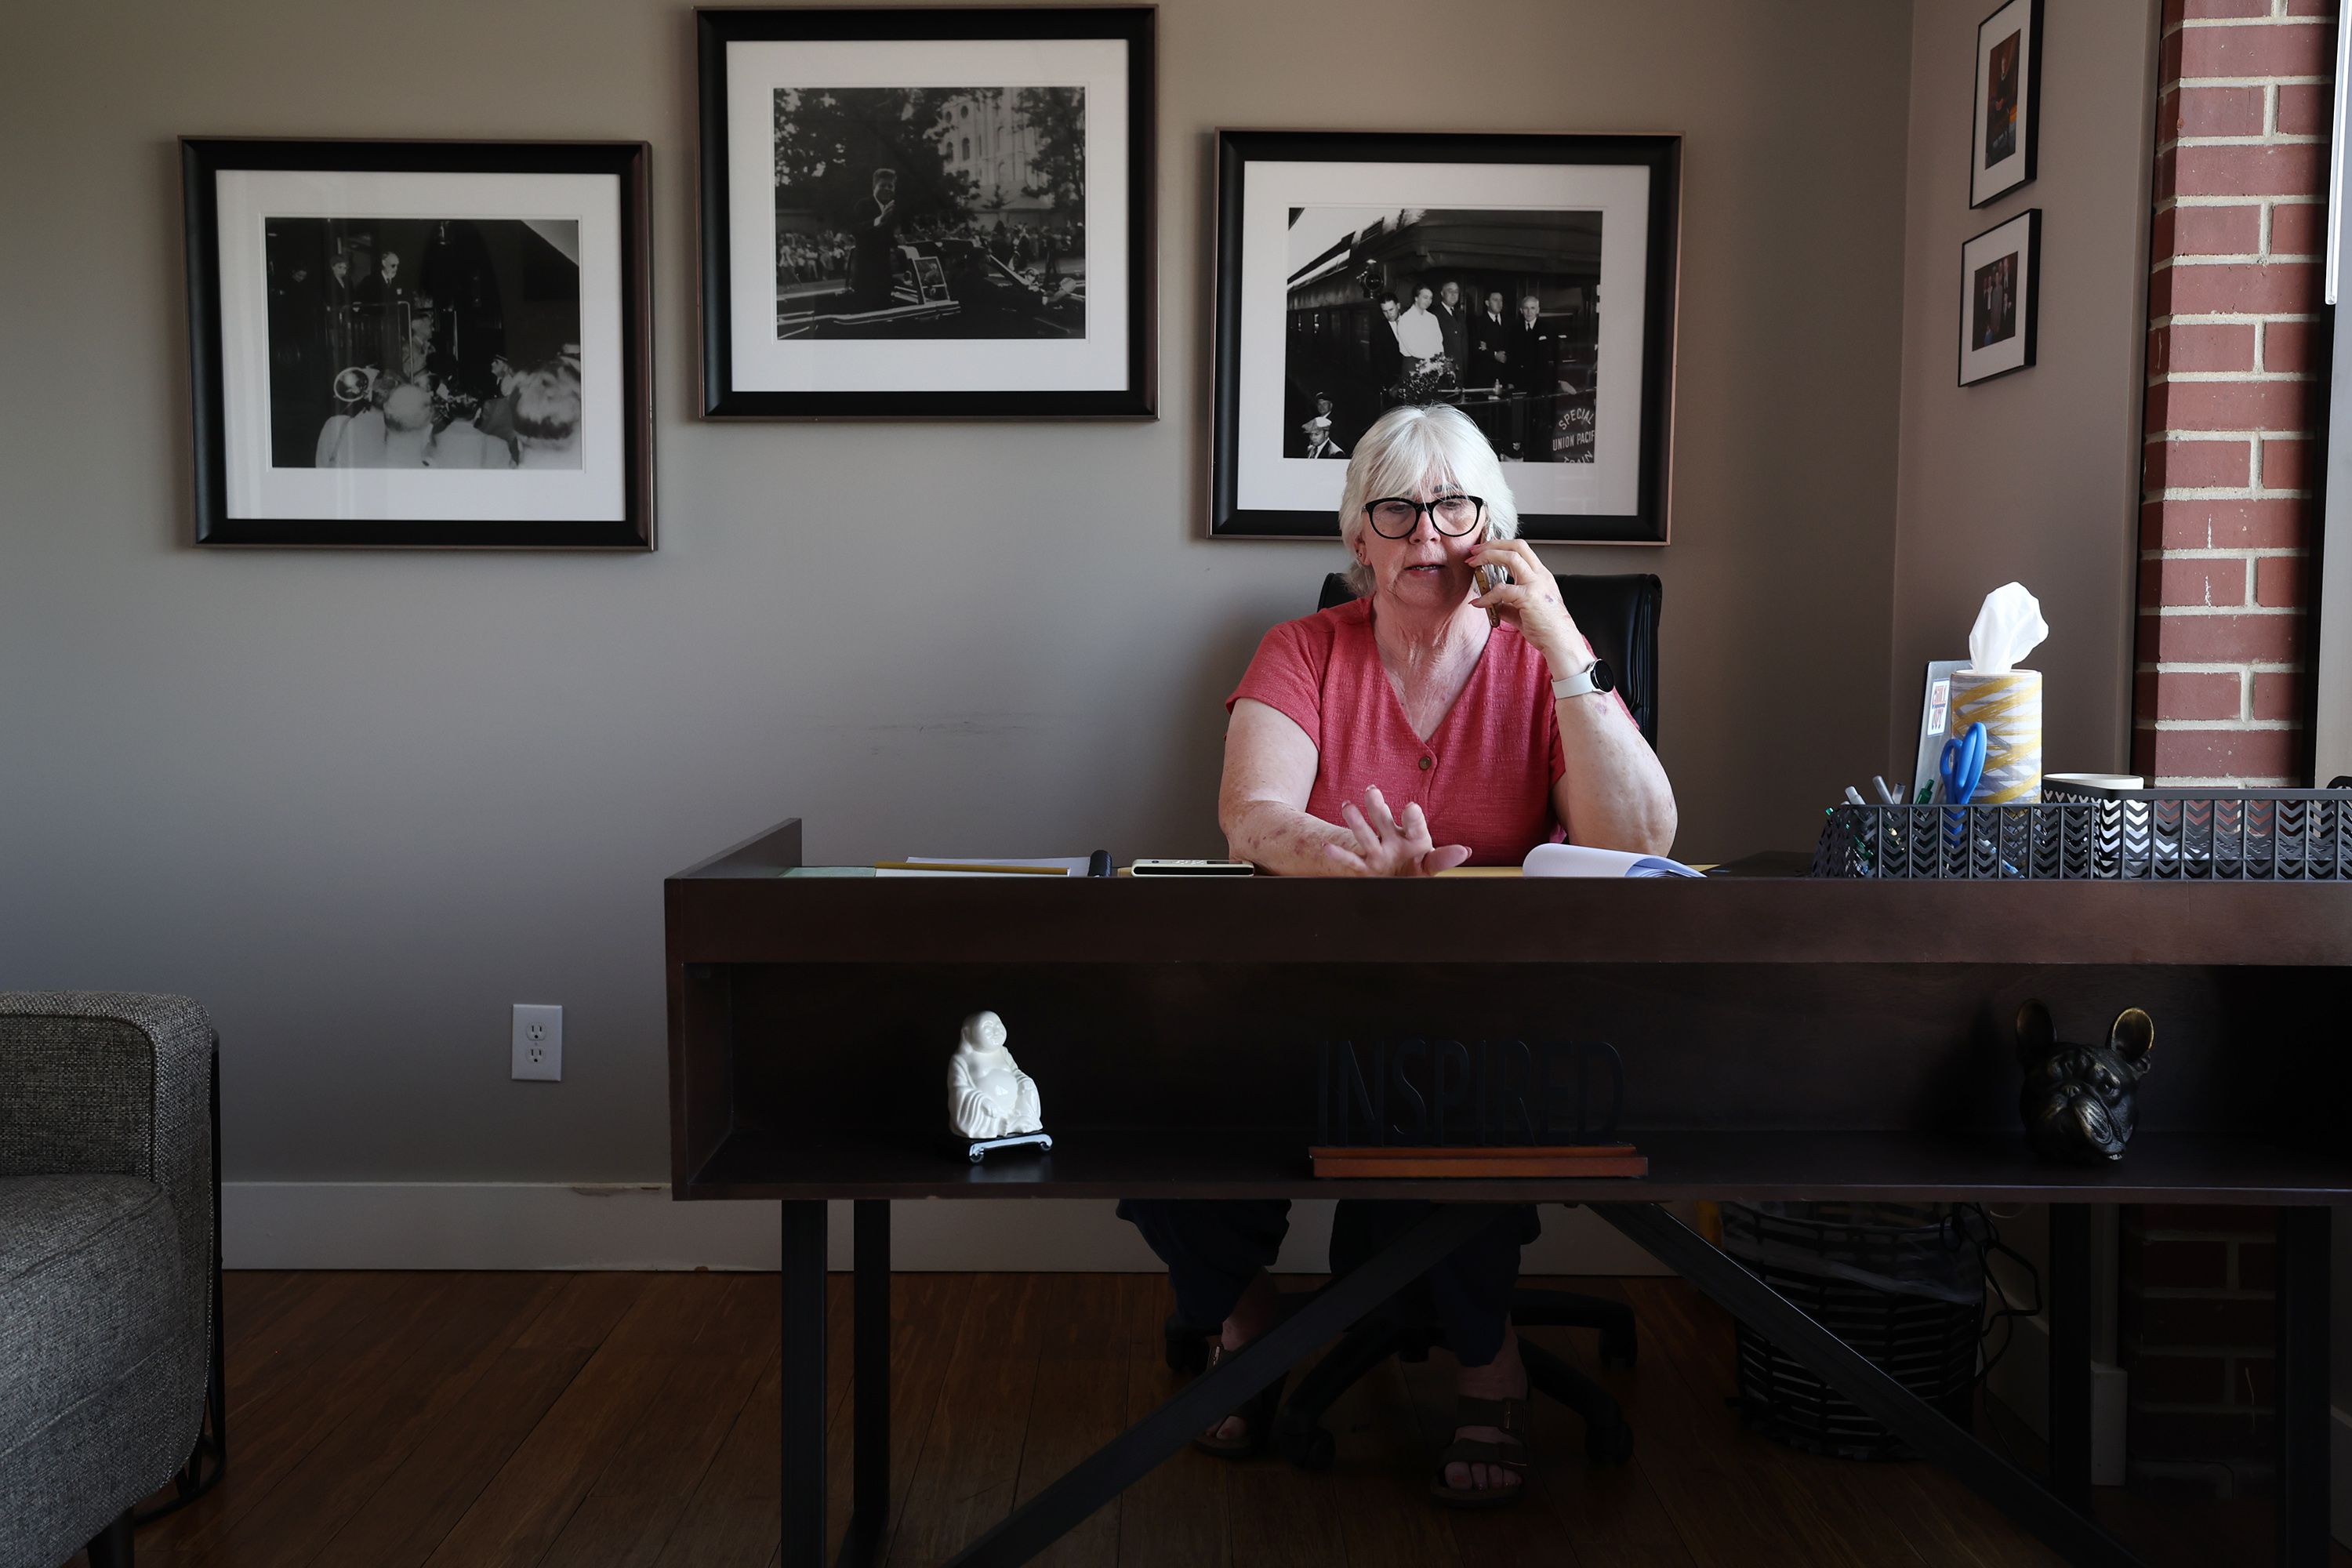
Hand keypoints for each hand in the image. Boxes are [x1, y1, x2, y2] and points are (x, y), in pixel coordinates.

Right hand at [1326, 786, 1470, 876]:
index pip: (1415, 825)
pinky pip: (1351, 860)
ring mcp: (1377, 851)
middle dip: (1377, 807)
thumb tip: (1465, 851)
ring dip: (1356, 821)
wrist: (1399, 880)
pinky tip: (1327, 846)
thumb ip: (1443, 858)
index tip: (1411, 808)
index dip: (1413, 818)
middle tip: (1371, 792)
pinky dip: (1339, 854)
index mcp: (1414, 838)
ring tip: (1347, 806)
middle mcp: (1393, 839)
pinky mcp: (1365, 866)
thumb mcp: (1430, 865)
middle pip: (1384, 821)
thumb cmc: (1418, 869)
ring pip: (1365, 835)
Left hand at [1468, 537, 1585, 674]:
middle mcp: (1540, 576)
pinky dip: (1486, 595)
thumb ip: (1508, 605)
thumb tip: (1492, 604)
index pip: (1521, 550)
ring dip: (1488, 556)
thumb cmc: (1547, 628)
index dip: (1500, 545)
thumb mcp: (1525, 611)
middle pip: (1516, 546)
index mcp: (1540, 576)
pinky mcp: (1529, 597)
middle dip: (1492, 544)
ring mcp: (1536, 584)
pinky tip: (1478, 602)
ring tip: (1473, 564)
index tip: (1483, 550)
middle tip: (1474, 551)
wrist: (1561, 642)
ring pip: (1511, 557)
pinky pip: (1502, 590)